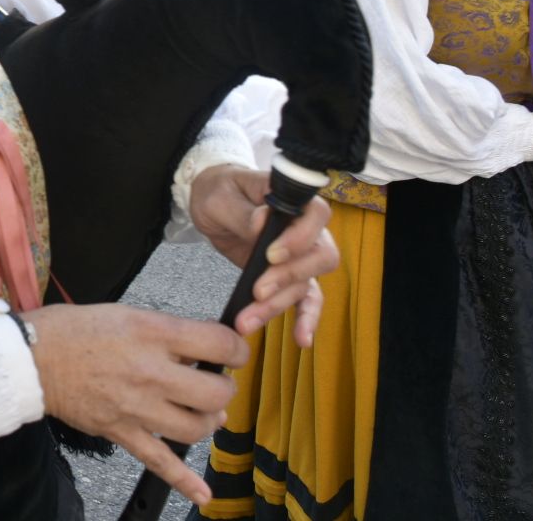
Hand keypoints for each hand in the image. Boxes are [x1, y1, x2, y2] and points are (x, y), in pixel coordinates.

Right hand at [22, 303, 247, 507]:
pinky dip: (183, 481)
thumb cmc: (74, 330)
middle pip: (215, 392)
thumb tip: (200, 352)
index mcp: (153, 334)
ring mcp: (137, 406)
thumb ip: (167, 334)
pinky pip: (159, 461)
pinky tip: (202, 494)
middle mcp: (150, 371)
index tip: (235, 351)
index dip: (238, 349)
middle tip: (217, 382)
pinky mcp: (121, 432)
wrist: (32, 358)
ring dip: (209, 422)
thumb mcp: (128, 314)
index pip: (219, 344)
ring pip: (196, 427)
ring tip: (204, 412)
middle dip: (225, 388)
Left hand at [187, 165, 338, 345]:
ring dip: (279, 305)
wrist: (212, 203)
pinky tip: (302, 339)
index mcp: (293, 198)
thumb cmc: (219, 191)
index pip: (316, 215)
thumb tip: (264, 222)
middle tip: (258, 290)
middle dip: (288, 278)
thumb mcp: (220, 197)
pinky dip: (307, 319)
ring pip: (305, 283)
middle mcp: (306, 227)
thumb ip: (242, 211)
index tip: (271, 254)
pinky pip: (308, 299)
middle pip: (320, 256)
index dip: (300, 238)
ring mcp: (301, 254)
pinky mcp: (289, 275)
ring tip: (248, 321)